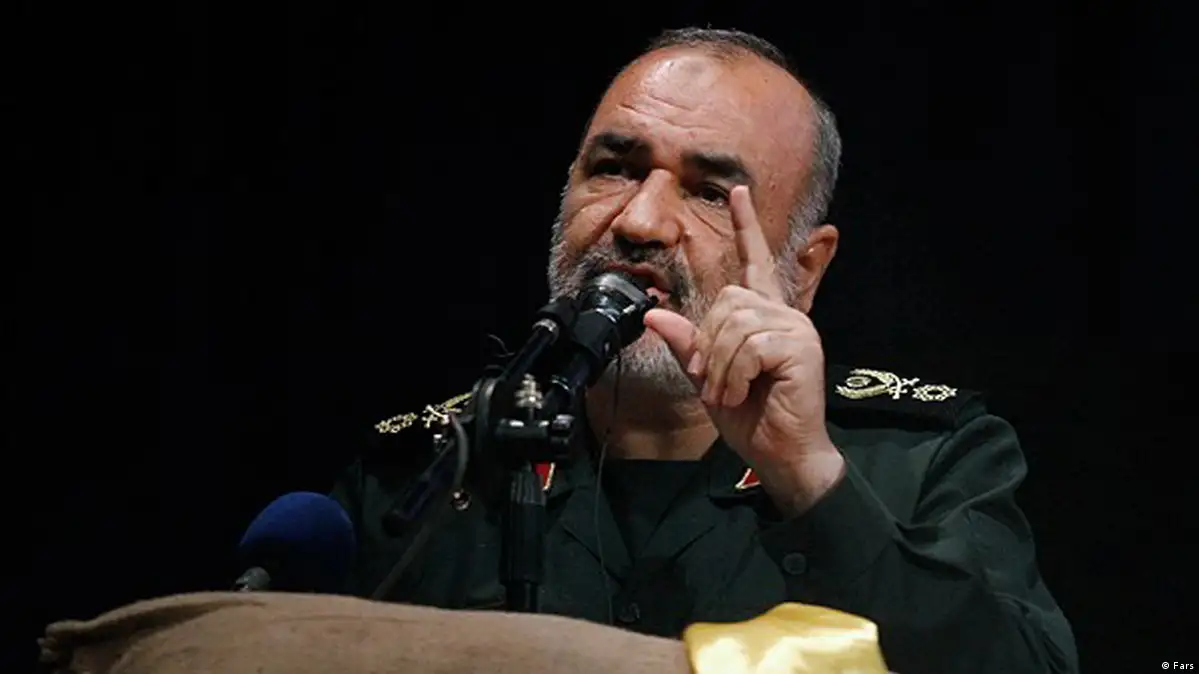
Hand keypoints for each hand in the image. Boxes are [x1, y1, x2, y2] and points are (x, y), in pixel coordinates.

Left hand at [644, 186, 844, 514]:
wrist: (782, 454)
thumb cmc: (751, 418)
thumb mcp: (708, 379)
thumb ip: (687, 346)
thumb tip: (654, 314)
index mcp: (764, 317)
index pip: (754, 262)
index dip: (746, 227)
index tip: (740, 192)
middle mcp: (783, 314)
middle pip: (726, 300)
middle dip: (709, 345)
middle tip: (718, 382)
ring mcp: (795, 328)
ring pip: (733, 323)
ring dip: (720, 366)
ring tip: (731, 392)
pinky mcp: (801, 346)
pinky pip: (748, 344)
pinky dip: (735, 373)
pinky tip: (745, 392)